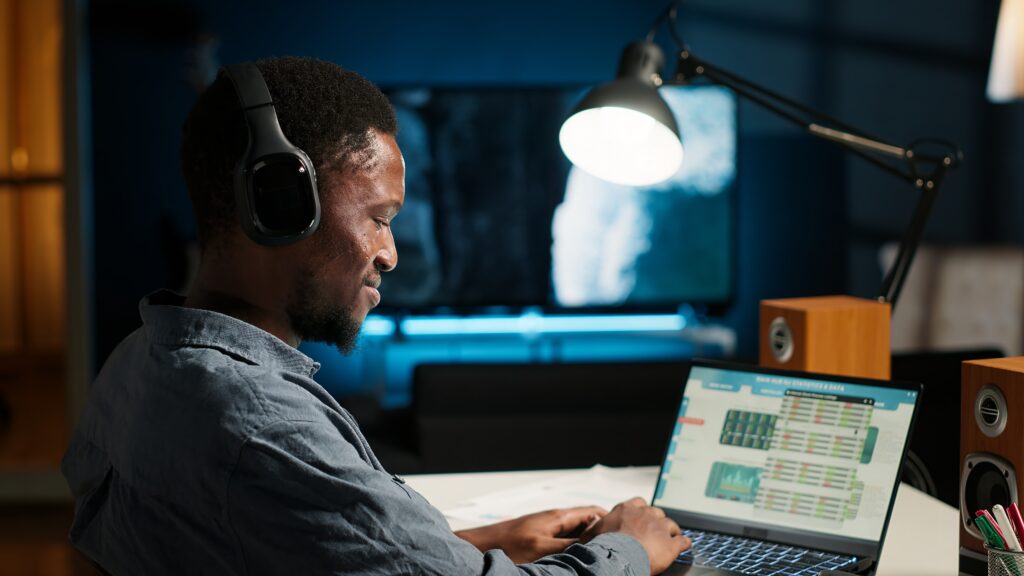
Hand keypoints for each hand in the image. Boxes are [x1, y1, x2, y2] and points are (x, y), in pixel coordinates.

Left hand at [455, 506, 606, 562]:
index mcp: (558, 516)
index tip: (628, 533)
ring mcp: (545, 532)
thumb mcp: (543, 549)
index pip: (594, 512)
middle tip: (619, 550)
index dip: (612, 521)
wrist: (476, 550)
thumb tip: (598, 547)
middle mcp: (554, 521)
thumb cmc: (505, 547)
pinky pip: (563, 545)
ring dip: (587, 546)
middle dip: (602, 535)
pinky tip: (575, 564)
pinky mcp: (537, 543)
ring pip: (575, 536)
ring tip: (601, 558)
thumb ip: (571, 547)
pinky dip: (573, 552)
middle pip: (587, 524)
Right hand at [581, 497, 690, 574]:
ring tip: (672, 538)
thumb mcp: (592, 533)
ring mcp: (660, 528)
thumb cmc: (604, 546)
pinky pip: (682, 541)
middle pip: (657, 513)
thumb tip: (590, 525)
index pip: (639, 503)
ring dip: (671, 532)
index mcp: (628, 509)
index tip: (643, 517)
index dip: (642, 511)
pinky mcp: (671, 544)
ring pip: (671, 525)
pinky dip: (684, 543)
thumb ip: (594, 526)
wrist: (619, 557)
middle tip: (656, 531)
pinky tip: (685, 545)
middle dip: (657, 521)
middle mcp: (646, 514)